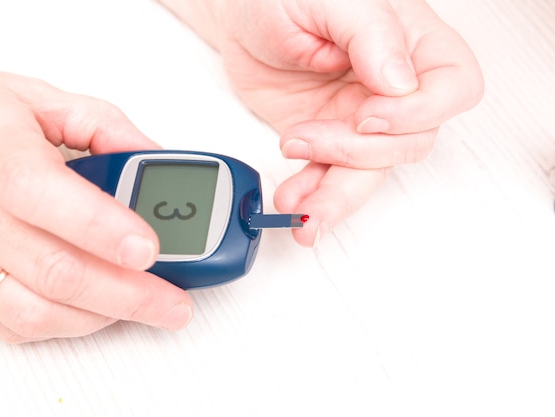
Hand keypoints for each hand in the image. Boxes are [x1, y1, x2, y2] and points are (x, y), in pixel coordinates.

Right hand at [0, 67, 191, 342]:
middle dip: (127, 293)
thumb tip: (153, 160)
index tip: (149, 247)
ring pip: (34, 309)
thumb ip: (104, 127)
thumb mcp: (39, 97)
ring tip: (150, 310)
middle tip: (174, 301)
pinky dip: (67, 325)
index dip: (99, 226)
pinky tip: (101, 312)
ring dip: (103, 316)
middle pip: (53, 268)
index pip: (40, 192)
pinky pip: (12, 323)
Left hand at [215, 0, 483, 245]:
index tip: (368, 115)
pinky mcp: (328, 139)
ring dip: (335, 196)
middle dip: (357, 152)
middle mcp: (391, 87)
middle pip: (410, 141)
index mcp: (410, 41)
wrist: (239, 19)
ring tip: (301, 208)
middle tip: (305, 138)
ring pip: (369, 172)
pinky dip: (312, 195)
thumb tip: (401, 82)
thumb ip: (371, 33)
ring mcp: (359, 118)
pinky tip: (294, 200)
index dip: (418, 113)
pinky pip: (330, 177)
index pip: (453, 88)